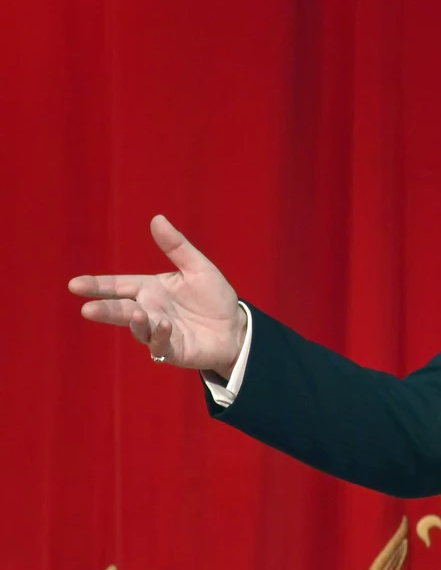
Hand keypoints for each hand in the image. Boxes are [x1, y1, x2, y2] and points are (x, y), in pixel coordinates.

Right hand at [67, 215, 247, 377]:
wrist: (236, 328)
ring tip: (135, 313)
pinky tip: (164, 325)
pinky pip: (159, 344)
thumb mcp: (198, 268)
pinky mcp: (171, 350)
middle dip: (104, 310)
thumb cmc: (214, 297)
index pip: (119, 286)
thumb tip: (157, 219)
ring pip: (138, 328)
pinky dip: (159, 335)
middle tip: (88, 309)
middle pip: (120, 310)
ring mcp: (158, 332)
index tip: (75, 284)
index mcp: (151, 289)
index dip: (97, 285)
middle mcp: (149, 310)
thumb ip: (177, 247)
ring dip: (135, 322)